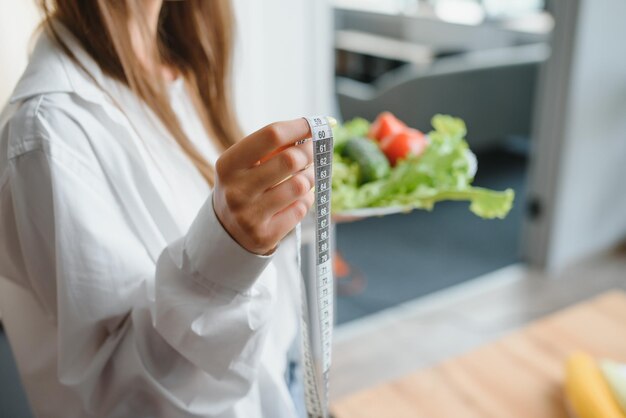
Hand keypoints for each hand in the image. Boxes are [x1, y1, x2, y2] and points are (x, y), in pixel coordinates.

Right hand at [213, 119, 314, 254]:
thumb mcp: (246, 164)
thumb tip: (313, 131)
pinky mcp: (265, 235)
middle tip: (316, 151)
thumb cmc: (245, 187)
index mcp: (228, 165)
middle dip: (310, 152)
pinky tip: (298, 198)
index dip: (299, 127)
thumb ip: (274, 147)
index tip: (317, 124)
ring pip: (300, 186)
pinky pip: (300, 209)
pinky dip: (306, 199)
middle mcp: (236, 190)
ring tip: (307, 175)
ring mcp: (249, 215)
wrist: (227, 231)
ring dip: (311, 177)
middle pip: (290, 160)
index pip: (271, 135)